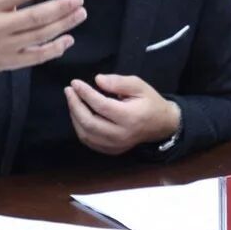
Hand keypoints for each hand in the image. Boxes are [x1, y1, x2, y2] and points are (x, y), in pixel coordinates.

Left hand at [64, 75, 180, 154]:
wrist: (162, 125)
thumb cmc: (150, 102)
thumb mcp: (139, 85)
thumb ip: (119, 82)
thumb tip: (97, 80)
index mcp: (130, 117)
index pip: (101, 106)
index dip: (85, 93)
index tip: (75, 82)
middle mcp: (121, 134)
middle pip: (89, 122)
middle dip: (75, 105)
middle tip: (68, 91)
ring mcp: (115, 145)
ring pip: (86, 134)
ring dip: (74, 116)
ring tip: (72, 100)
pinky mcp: (111, 150)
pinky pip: (89, 141)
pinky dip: (80, 128)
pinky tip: (78, 114)